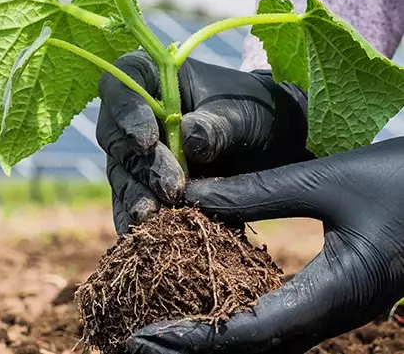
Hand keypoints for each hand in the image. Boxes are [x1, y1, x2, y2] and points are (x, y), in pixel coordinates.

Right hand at [97, 51, 311, 233]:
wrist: (276, 144)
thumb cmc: (259, 112)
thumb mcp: (245, 114)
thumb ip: (217, 125)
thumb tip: (189, 140)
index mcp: (151, 77)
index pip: (120, 86)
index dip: (125, 112)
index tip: (147, 140)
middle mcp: (134, 114)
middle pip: (116, 136)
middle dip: (141, 165)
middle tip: (171, 188)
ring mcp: (135, 152)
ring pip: (121, 173)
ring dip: (136, 197)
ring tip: (154, 218)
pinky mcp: (143, 185)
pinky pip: (131, 203)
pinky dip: (136, 221)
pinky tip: (144, 238)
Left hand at [126, 138, 403, 353]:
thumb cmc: (398, 179)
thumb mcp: (323, 179)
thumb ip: (256, 191)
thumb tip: (186, 195)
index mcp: (337, 292)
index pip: (254, 331)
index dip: (197, 338)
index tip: (148, 338)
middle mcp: (337, 312)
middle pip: (256, 347)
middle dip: (196, 347)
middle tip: (138, 343)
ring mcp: (339, 308)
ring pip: (269, 339)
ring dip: (215, 338)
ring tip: (161, 330)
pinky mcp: (336, 296)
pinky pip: (281, 319)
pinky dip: (238, 319)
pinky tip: (206, 305)